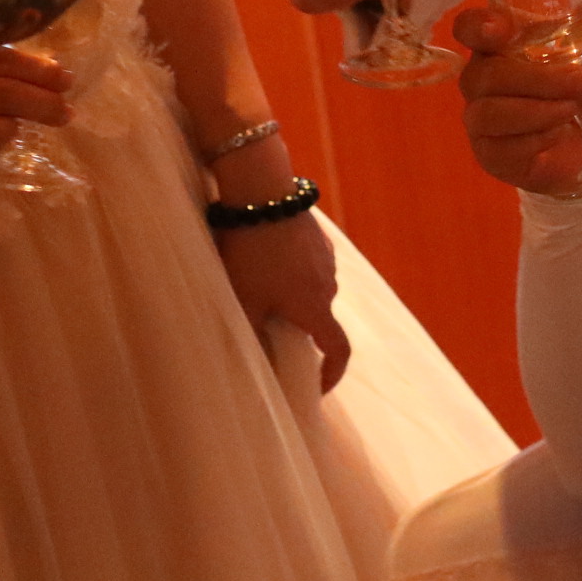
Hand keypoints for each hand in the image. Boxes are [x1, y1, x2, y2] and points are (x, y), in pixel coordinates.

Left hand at [214, 208, 349, 389]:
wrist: (262, 194)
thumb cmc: (251, 253)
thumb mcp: (243, 298)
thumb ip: (247, 332)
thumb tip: (247, 362)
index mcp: (315, 307)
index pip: (338, 350)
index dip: (332, 374)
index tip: (317, 387)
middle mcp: (329, 285)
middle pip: (320, 318)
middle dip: (299, 329)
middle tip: (268, 327)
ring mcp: (327, 259)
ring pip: (314, 290)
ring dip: (295, 297)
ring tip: (261, 286)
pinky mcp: (320, 238)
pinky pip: (312, 266)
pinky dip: (296, 272)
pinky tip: (268, 259)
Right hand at [451, 0, 581, 194]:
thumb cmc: (581, 89)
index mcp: (499, 45)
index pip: (467, 27)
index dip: (477, 26)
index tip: (503, 30)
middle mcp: (480, 79)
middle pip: (486, 74)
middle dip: (537, 78)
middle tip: (581, 80)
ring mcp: (480, 119)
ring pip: (491, 111)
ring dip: (539, 110)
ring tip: (572, 109)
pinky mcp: (491, 154)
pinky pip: (504, 147)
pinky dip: (538, 140)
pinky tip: (560, 136)